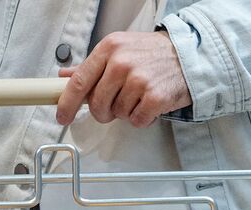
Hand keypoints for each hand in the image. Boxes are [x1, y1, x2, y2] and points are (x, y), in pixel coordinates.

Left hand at [56, 31, 191, 127]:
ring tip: (139, 96)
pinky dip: (142, 118)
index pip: (79, 81)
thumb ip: (91, 66)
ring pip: (117, 114)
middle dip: (104, 111)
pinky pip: (136, 120)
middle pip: (96, 104)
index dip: (67, 104)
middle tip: (117, 104)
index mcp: (109, 48)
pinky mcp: (154, 97)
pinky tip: (149, 103)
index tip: (62, 116)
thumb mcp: (120, 49)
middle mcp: (121, 62)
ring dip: (126, 112)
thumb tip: (64, 76)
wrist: (189, 55)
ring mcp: (138, 80)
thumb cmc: (152, 54)